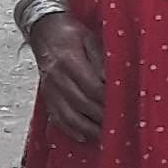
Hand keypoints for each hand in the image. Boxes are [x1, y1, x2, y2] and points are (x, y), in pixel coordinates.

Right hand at [28, 11, 106, 143]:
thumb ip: (101, 60)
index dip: (108, 99)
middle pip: (82, 104)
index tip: (124, 106)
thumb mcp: (90, 39)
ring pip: (68, 116)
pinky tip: (83, 137)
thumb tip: (112, 81)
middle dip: (101, 117)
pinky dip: (69, 130)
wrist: (43, 30)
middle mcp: (57, 78)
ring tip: (104, 136)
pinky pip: (56, 118)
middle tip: (119, 125)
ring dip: (87, 129)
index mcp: (69, 61)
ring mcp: (49, 89)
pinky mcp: (46, 96)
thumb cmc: (70, 34)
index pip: (93, 87)